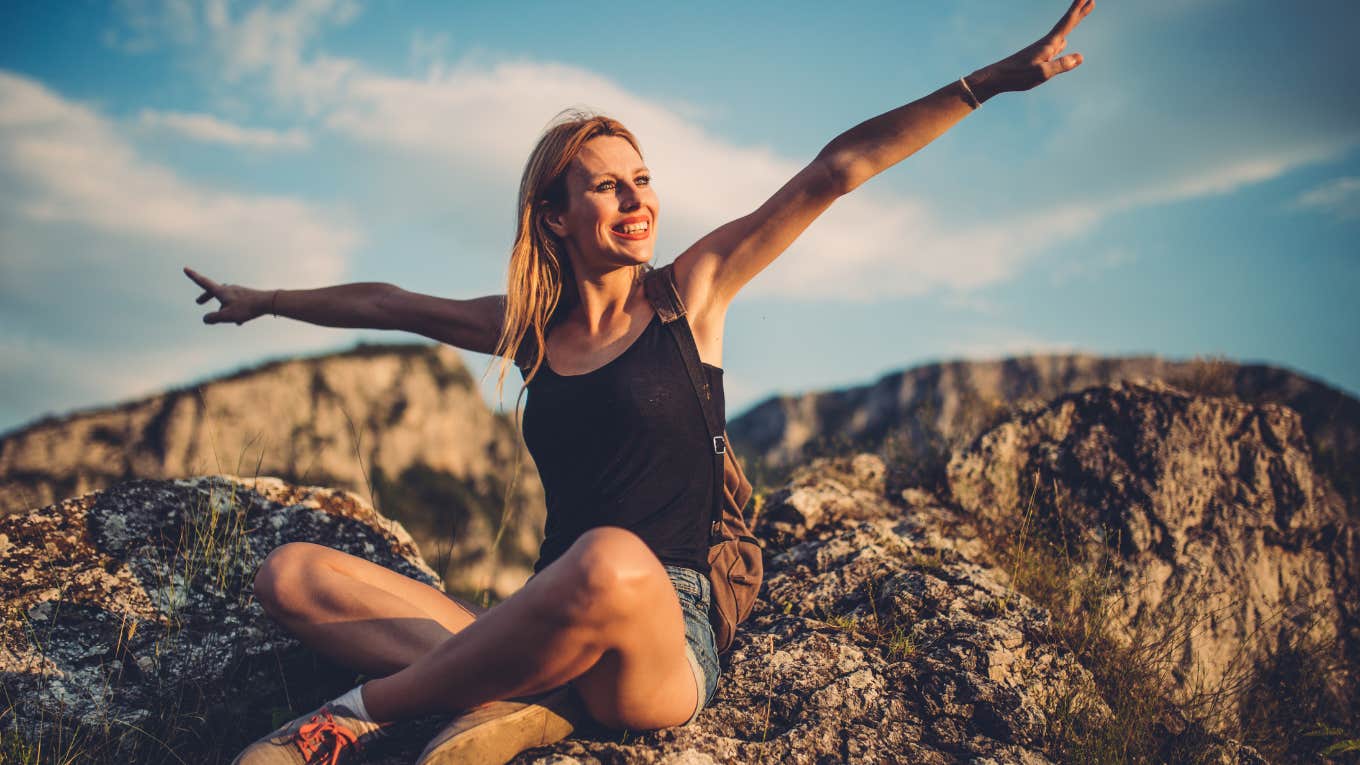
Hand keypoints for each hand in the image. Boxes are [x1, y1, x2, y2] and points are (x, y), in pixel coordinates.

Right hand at [184, 266, 268, 324]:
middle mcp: (229, 288)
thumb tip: (205, 319)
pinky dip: (234, 311)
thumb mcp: (227, 316)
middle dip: (206, 297)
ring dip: (223, 308)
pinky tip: (240, 321)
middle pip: (214, 291)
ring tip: (230, 320)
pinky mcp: (247, 295)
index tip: (185, 268)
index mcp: (222, 291)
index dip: (193, 276)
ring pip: (226, 298)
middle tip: (199, 302)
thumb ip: (214, 318)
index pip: (204, 282)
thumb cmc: (247, 308)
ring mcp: (238, 291)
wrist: (268, 302)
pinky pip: (237, 303)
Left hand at [968, 0, 1092, 100]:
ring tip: (1080, 14)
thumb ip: (1061, 65)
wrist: (996, 77)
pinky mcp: (1037, 57)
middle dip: (1079, 12)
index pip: (1067, 23)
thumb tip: (1080, 57)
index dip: (1078, 10)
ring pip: (1062, 35)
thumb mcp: (1041, 73)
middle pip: (1066, 25)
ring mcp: (1042, 50)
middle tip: (1091, 0)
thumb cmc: (1017, 76)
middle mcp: (1046, 44)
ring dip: (1071, 24)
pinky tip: (1063, 43)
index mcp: (1048, 44)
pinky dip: (1063, 41)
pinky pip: (1055, 47)